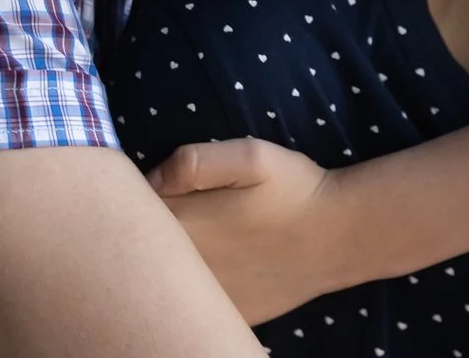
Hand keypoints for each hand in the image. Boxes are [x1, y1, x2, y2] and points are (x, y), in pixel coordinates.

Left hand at [147, 137, 342, 324]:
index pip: (128, 215)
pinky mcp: (228, 312)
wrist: (340, 236)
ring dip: (167, 261)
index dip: (130, 200)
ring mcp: (206, 296)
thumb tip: (152, 180)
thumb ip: (193, 162)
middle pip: (139, 252)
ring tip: (200, 237)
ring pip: (164, 279)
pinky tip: (219, 267)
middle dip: (141, 232)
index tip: (151, 190)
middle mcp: (186, 267)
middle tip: (175, 213)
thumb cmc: (295, 190)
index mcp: (183, 224)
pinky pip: (194, 302)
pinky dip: (194, 288)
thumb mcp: (250, 156)